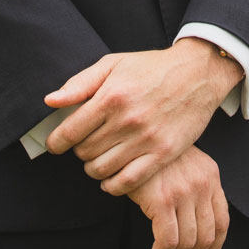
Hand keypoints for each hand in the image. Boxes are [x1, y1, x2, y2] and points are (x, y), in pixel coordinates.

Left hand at [44, 40, 242, 193]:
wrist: (197, 73)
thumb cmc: (152, 67)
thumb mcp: (114, 63)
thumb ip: (80, 83)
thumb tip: (50, 101)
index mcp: (111, 96)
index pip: (70, 132)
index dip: (56, 142)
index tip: (55, 145)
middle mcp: (127, 120)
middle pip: (85, 152)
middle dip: (78, 151)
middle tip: (85, 144)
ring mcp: (146, 139)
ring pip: (102, 169)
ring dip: (93, 168)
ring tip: (97, 158)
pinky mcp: (163, 153)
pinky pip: (128, 182)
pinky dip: (112, 185)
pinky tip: (110, 178)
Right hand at [127, 145, 228, 248]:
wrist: (133, 133)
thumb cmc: (153, 152)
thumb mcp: (183, 163)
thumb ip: (194, 187)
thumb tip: (195, 228)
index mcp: (211, 176)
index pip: (222, 223)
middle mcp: (202, 184)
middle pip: (206, 238)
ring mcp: (184, 192)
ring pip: (187, 244)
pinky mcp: (162, 200)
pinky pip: (167, 242)